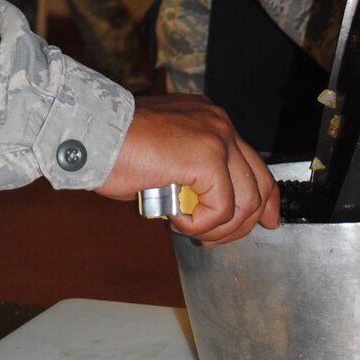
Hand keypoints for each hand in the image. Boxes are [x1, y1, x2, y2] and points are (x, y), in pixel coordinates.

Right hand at [99, 94, 280, 244]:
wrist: (93, 135)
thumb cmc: (114, 147)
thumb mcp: (164, 160)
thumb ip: (191, 175)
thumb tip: (203, 205)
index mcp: (210, 121)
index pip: (253, 162)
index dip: (264, 197)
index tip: (265, 219)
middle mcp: (219, 124)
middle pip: (258, 182)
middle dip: (246, 221)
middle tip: (216, 239)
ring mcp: (216, 138)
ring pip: (245, 201)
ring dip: (218, 227)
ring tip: (189, 228)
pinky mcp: (207, 158)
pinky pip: (220, 209)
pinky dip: (199, 224)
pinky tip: (176, 219)